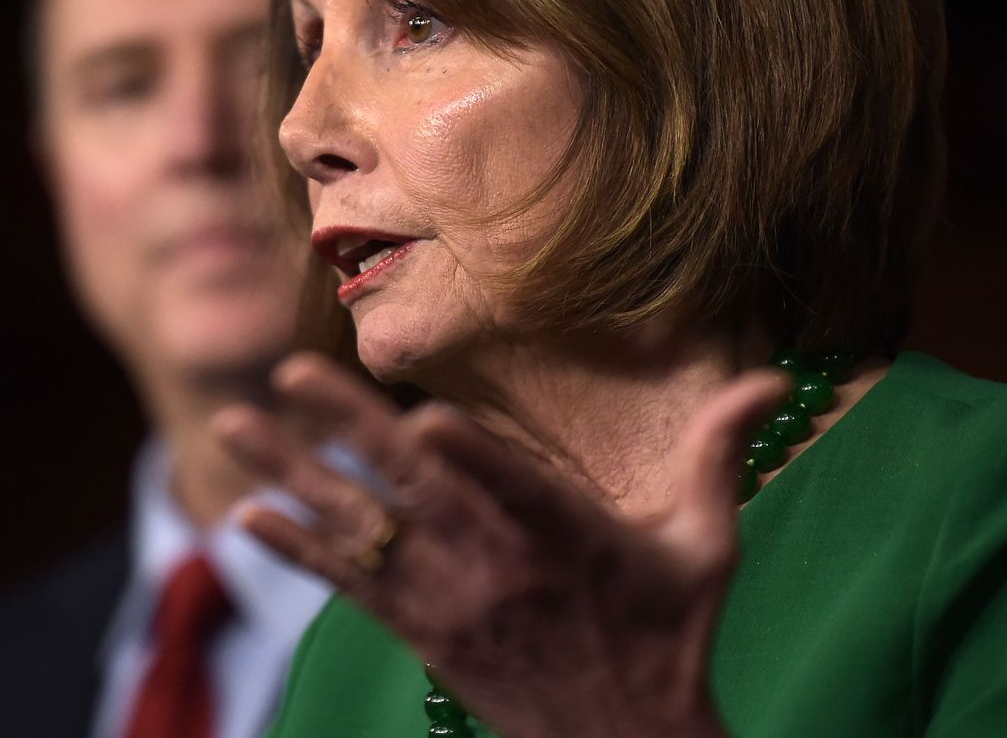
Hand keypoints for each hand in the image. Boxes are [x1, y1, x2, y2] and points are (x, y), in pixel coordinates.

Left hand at [212, 352, 788, 737]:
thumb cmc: (670, 637)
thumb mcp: (709, 547)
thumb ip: (717, 456)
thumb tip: (773, 377)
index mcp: (571, 536)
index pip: (517, 489)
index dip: (472, 456)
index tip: (423, 417)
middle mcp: (500, 565)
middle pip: (418, 487)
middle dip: (350, 426)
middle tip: (291, 370)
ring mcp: (453, 598)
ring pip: (366, 526)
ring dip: (295, 473)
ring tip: (233, 423)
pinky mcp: (423, 630)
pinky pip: (350, 585)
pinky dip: (299, 549)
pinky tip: (247, 515)